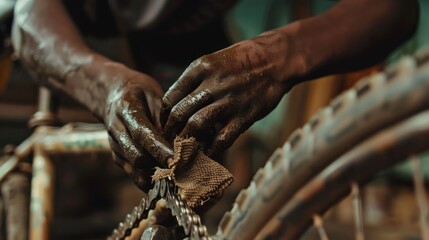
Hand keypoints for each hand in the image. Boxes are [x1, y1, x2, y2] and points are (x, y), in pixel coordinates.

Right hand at [104, 66, 172, 190]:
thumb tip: (178, 138)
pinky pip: (131, 173)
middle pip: (136, 155)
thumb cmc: (139, 92)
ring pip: (133, 168)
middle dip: (159, 166)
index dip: (159, 149)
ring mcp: (114, 145)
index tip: (175, 160)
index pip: (143, 133)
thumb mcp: (153, 94)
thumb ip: (164, 115)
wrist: (113, 94)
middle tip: (181, 172)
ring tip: (175, 180)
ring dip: (154, 176)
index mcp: (126, 109)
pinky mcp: (116, 156)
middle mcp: (116, 129)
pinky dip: (147, 179)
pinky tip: (165, 182)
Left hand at [161, 37, 291, 155]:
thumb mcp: (213, 60)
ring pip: (196, 125)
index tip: (166, 125)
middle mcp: (211, 83)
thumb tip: (178, 106)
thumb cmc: (242, 60)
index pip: (170, 97)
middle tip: (170, 141)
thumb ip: (195, 80)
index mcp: (199, 68)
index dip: (164, 116)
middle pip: (179, 113)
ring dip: (187, 141)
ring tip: (184, 149)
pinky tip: (207, 154)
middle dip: (170, 131)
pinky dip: (212, 150)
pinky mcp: (245, 115)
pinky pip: (222, 138)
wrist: (276, 59)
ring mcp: (229, 100)